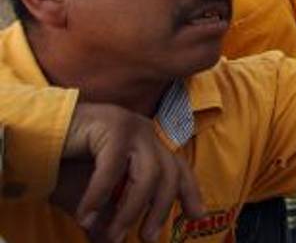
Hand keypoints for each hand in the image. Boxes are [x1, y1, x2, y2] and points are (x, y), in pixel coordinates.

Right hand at [55, 103, 203, 242]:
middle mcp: (145, 132)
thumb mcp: (95, 196)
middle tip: (147, 237)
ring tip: (112, 235)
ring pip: (147, 173)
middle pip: (168, 173)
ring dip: (131, 208)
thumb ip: (108, 215)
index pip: (178, 168)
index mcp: (147, 144)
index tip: (198, 217)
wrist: (36, 137)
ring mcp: (131, 126)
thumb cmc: (66, 164)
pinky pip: (112, 168)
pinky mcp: (111, 125)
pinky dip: (100, 195)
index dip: (189, 192)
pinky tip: (85, 217)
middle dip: (159, 209)